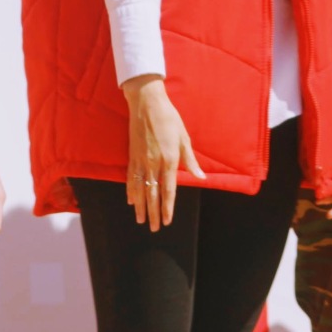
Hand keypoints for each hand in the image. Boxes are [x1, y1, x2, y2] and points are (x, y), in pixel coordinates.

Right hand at [121, 75, 203, 230]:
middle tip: (154, 228)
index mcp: (169, 159)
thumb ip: (190, 161)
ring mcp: (141, 160)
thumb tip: (201, 177)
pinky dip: (130, 190)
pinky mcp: (132, 155)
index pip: (168, 190)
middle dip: (154, 212)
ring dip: (140, 206)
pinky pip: (130, 177)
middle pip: (153, 193)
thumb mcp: (184, 138)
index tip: (167, 221)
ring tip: (140, 220)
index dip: (167, 207)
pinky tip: (130, 200)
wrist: (147, 103)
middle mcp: (154, 163)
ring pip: (139, 189)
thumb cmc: (169, 118)